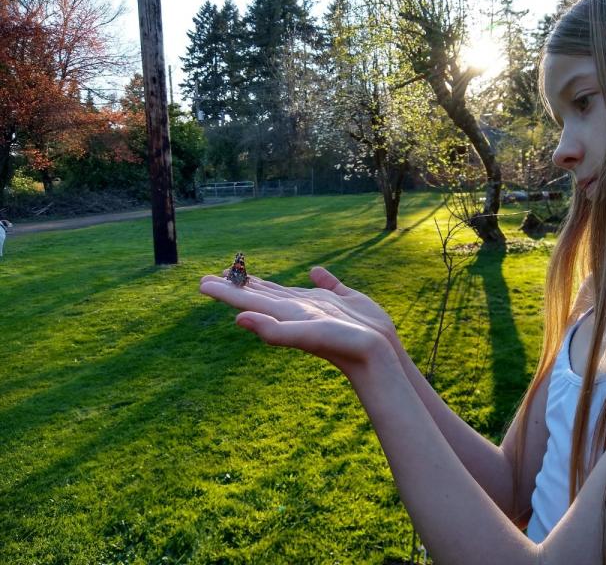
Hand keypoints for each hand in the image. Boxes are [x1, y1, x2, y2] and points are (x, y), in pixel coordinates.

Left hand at [199, 267, 394, 370]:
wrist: (379, 357)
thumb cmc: (343, 346)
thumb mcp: (306, 336)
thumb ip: (274, 330)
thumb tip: (238, 319)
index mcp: (284, 314)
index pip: (247, 299)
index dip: (225, 291)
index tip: (202, 283)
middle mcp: (298, 309)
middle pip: (260, 293)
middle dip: (237, 285)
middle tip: (212, 276)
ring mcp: (319, 306)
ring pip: (285, 290)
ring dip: (265, 282)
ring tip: (247, 274)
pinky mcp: (342, 301)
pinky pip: (326, 284)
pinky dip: (318, 276)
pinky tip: (314, 271)